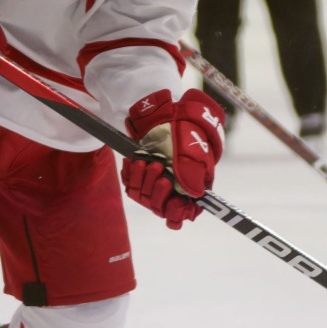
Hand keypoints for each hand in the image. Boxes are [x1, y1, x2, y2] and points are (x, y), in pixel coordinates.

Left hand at [122, 88, 224, 228]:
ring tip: (146, 161)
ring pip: (144, 198)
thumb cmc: (184, 131)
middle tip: (159, 168)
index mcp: (191, 188)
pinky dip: (131, 175)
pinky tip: (134, 161)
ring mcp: (156, 182)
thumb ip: (194, 175)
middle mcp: (173, 189)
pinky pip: (130, 186)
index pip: (183, 214)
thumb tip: (195, 197)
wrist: (164, 113)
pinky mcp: (140, 175)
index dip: (177, 212)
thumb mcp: (194, 151)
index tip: (174, 202)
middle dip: (157, 191)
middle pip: (160, 208)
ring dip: (143, 180)